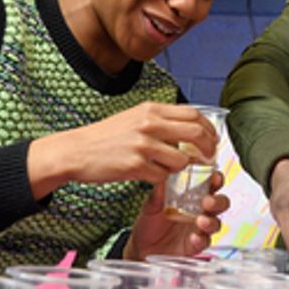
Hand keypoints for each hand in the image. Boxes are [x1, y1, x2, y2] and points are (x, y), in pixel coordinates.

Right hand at [28, 102, 218, 197]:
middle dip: (207, 149)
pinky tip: (148, 174)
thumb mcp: (134, 117)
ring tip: (167, 167)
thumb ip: (160, 120)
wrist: (77, 150)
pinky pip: (162, 176)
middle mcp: (149, 124)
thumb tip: (188, 128)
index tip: (212, 140)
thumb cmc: (105, 136)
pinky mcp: (135, 166)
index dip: (208, 129)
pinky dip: (160, 178)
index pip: (193, 114)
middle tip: (207, 158)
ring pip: (181, 160)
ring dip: (180, 168)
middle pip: (195, 134)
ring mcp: (143, 145)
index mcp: (151, 109)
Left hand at [126, 171, 229, 259]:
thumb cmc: (150, 223)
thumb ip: (159, 191)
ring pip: (216, 223)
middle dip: (218, 201)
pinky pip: (204, 241)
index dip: (216, 180)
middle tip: (208, 202)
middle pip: (220, 203)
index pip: (210, 185)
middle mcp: (200, 211)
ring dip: (211, 221)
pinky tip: (194, 237)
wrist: (141, 247)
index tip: (214, 177)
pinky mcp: (195, 244)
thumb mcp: (152, 204)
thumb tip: (163, 174)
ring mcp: (199, 228)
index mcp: (193, 196)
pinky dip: (201, 239)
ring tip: (201, 221)